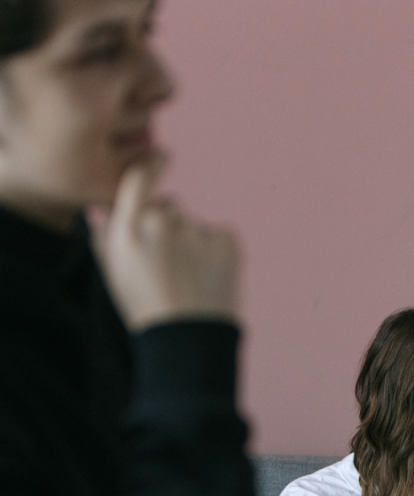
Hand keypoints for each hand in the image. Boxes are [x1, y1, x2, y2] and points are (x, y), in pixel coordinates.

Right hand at [93, 153, 238, 331]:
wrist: (188, 339)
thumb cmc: (147, 309)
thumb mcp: (115, 274)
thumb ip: (107, 236)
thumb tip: (104, 210)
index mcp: (127, 230)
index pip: (139, 180)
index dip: (152, 165)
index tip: (163, 156)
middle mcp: (160, 224)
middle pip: (169, 207)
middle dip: (169, 226)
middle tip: (170, 265)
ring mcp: (196, 231)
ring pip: (194, 225)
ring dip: (193, 242)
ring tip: (190, 278)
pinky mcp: (226, 241)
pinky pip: (220, 235)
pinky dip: (216, 251)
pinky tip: (209, 276)